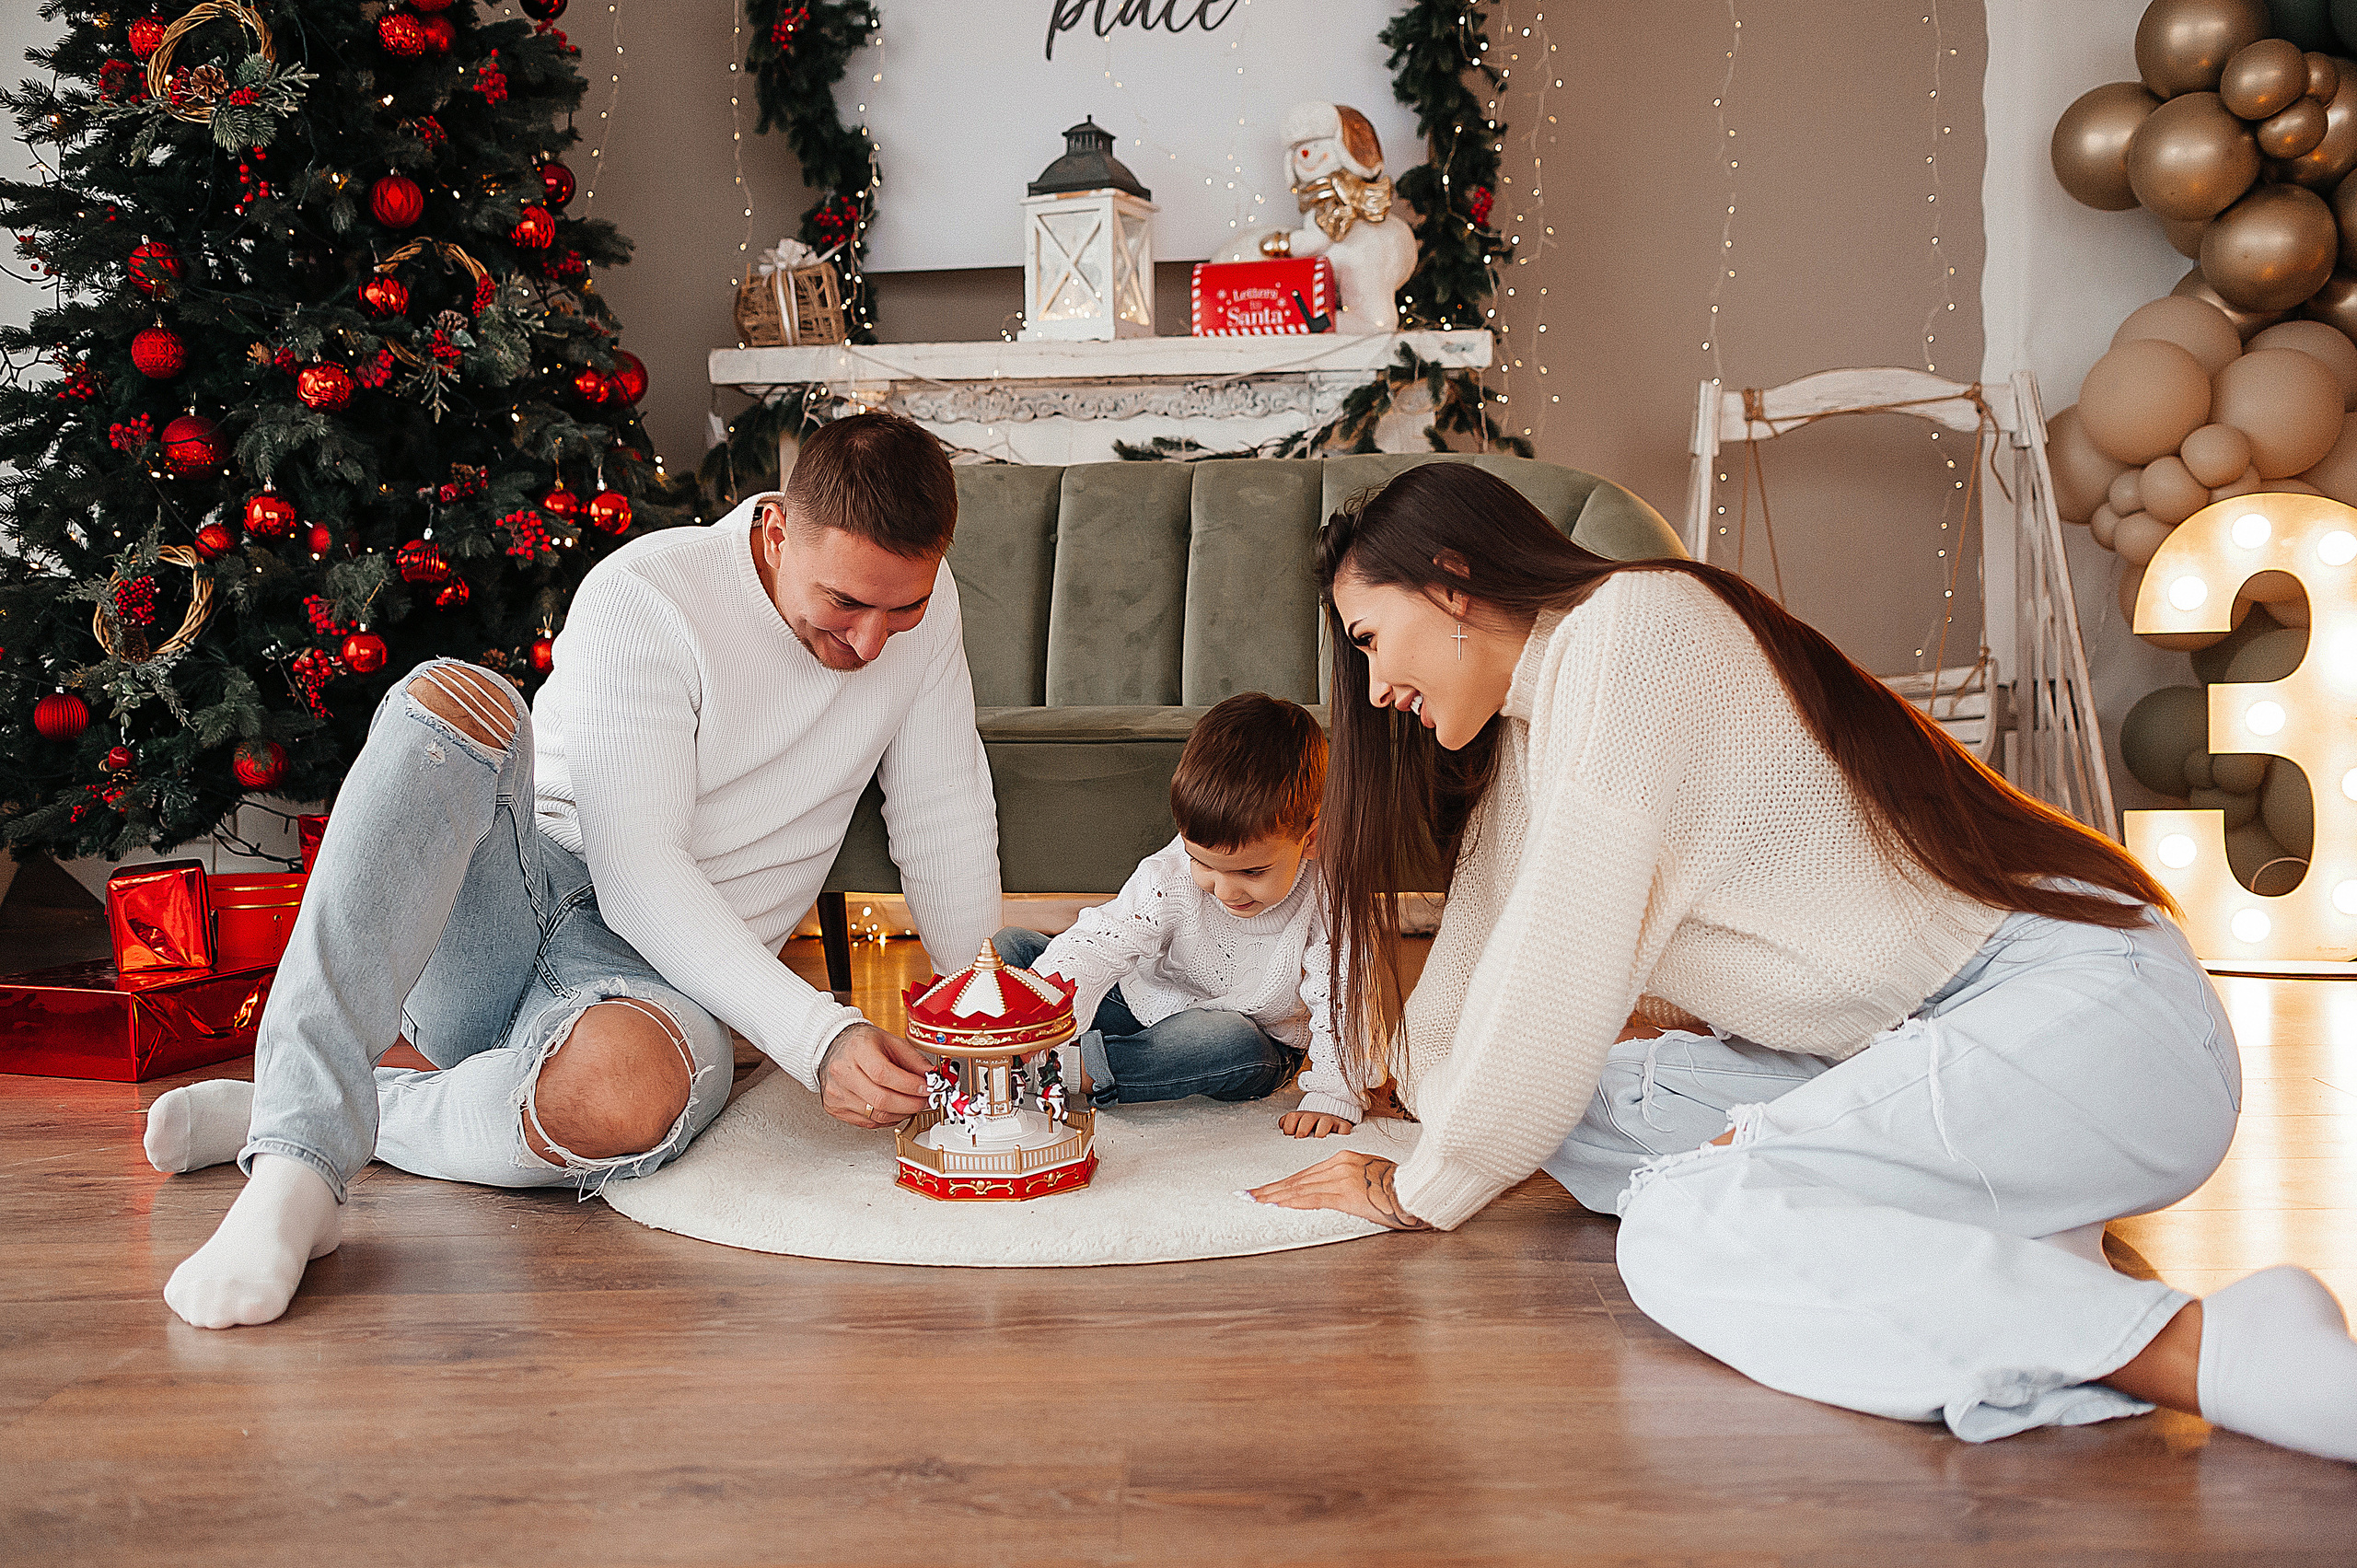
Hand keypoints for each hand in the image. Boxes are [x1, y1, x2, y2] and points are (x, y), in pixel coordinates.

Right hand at [818, 1023, 931, 1129]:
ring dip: (901, 1113)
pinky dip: (887, 1119)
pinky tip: (896, 1110)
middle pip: (880, 1099)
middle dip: (910, 1104)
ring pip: (876, 1114)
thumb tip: (931, 1077)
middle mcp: (843, 1072)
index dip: (909, 1085)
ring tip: (912, 1105)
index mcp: (857, 1050)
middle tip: (924, 1101)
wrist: (833, 1048)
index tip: (926, 1088)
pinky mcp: (836, 1108)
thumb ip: (913, 1059)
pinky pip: (868, 1122)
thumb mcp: (890, 1041)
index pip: (883, 1074)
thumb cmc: (862, 1044)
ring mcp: (837, 1093)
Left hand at [1248, 1151, 1432, 1229]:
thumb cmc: (1398, 1188)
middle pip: (1297, 1180)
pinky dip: (1292, 1202)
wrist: (1418, 1190)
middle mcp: (1339, 1164)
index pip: (1305, 1174)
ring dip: (1274, 1196)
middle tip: (1247, 1195)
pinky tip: (1277, 1205)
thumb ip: (1349, 1181)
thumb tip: (1334, 1193)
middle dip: (1270, 1189)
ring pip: (1300, 1188)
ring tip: (1255, 1201)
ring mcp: (1341, 1178)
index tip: (1263, 1190)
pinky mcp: (1346, 1193)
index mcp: (1343, 1158)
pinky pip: (1313, 1198)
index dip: (1282, 1183)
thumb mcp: (1370, 1176)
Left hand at [1279, 1110, 1356, 1138]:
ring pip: (1325, 1122)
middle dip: (1302, 1130)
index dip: (1288, 1127)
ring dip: (1320, 1132)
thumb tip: (1279, 1132)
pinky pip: (1344, 1129)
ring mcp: (1330, 1121)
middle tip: (1300, 1141)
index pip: (1292, 1117)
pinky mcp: (1344, 1127)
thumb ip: (1288, 1127)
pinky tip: (1336, 1143)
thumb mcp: (1298, 1126)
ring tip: (1317, 1141)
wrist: (1333, 1118)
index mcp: (1302, 1117)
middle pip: (1307, 1118)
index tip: (1287, 1137)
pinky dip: (1341, 1135)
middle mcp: (1316, 1116)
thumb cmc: (1312, 1128)